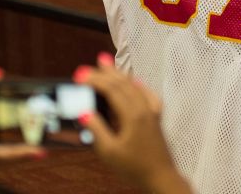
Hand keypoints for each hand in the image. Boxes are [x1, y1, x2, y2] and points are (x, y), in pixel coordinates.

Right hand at [79, 55, 191, 193]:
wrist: (160, 176)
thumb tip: (84, 113)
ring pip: (134, 85)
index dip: (95, 80)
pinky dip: (138, 85)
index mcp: (132, 115)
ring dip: (119, 74)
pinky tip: (135, 82)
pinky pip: (147, 94)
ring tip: (106, 63)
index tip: (80, 75)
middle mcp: (144, 108)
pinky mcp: (155, 117)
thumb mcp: (109, 151)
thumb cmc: (135, 167)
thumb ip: (96, 130)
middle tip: (88, 67)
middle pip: (123, 83)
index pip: (111, 89)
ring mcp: (151, 111)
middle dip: (104, 73)